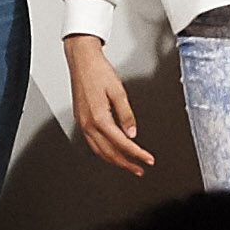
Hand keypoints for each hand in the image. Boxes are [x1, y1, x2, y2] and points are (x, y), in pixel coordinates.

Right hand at [62, 35, 153, 176]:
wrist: (82, 60)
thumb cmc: (98, 71)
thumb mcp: (118, 91)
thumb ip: (126, 115)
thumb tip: (132, 133)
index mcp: (99, 117)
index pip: (122, 143)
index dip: (137, 154)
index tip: (147, 159)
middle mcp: (88, 123)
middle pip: (109, 152)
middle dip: (126, 163)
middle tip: (139, 169)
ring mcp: (83, 122)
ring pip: (99, 150)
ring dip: (115, 160)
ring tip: (128, 164)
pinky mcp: (81, 119)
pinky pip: (93, 142)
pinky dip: (104, 151)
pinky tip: (111, 151)